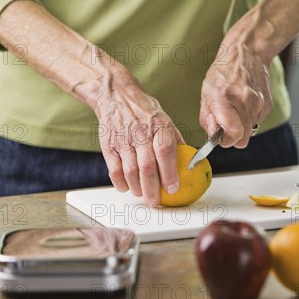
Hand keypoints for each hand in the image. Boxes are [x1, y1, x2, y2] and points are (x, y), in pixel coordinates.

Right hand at [87, 67, 182, 205]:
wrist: (116, 96)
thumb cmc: (144, 110)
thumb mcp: (165, 119)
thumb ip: (175, 140)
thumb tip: (190, 159)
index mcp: (159, 126)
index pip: (165, 152)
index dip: (169, 173)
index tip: (173, 188)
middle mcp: (141, 133)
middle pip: (147, 166)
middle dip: (152, 188)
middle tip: (156, 201)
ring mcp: (123, 140)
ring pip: (130, 171)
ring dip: (137, 188)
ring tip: (142, 195)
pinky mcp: (109, 145)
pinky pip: (114, 169)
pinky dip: (120, 183)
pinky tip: (127, 188)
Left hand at [200, 40, 271, 147]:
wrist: (247, 53)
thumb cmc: (223, 72)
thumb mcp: (206, 93)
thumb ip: (207, 118)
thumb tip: (213, 136)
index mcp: (224, 98)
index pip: (233, 133)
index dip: (226, 141)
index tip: (221, 138)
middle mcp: (243, 101)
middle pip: (242, 138)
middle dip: (232, 136)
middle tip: (225, 125)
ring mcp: (258, 103)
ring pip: (250, 131)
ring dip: (241, 126)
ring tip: (235, 109)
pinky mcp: (266, 104)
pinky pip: (256, 122)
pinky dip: (249, 118)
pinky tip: (244, 104)